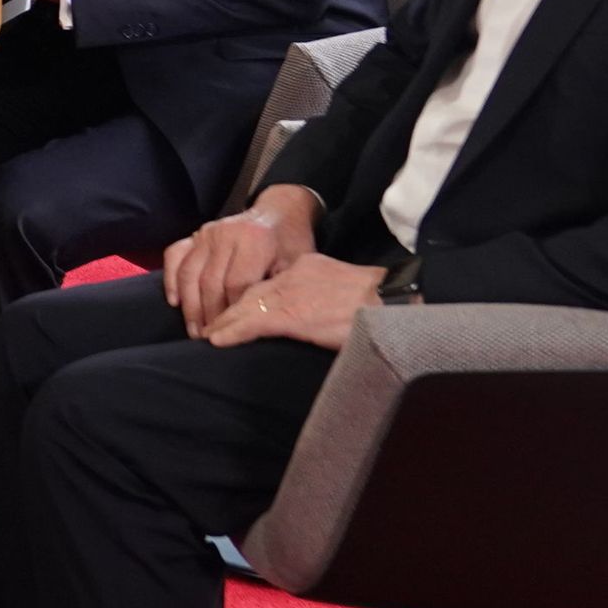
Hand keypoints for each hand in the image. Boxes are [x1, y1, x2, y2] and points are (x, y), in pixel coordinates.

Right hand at [160, 185, 319, 337]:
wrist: (278, 214)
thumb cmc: (289, 245)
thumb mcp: (294, 265)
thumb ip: (276, 288)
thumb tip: (259, 323)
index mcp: (255, 241)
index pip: (237, 284)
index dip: (233, 312)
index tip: (233, 333)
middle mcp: (227, 234)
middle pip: (211, 282)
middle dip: (210, 315)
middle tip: (210, 339)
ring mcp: (207, 233)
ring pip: (190, 273)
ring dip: (190, 306)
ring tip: (194, 331)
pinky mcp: (195, 234)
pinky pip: (175, 256)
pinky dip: (171, 279)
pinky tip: (175, 302)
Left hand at [201, 251, 386, 351]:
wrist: (397, 301)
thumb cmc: (381, 304)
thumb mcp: (345, 292)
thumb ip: (322, 299)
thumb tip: (313, 319)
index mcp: (309, 266)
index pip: (269, 282)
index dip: (249, 298)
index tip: (235, 311)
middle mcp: (295, 273)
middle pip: (252, 291)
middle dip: (231, 309)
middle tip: (211, 325)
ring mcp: (292, 292)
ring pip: (247, 306)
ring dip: (226, 322)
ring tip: (209, 336)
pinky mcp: (294, 314)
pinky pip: (253, 322)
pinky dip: (233, 331)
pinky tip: (218, 341)